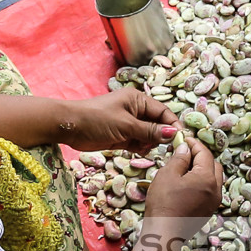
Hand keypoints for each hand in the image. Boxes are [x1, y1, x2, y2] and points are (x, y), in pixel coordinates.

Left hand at [59, 88, 179, 152]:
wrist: (70, 126)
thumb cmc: (97, 119)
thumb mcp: (126, 125)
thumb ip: (150, 131)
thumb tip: (174, 134)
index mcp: (137, 100)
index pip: (163, 112)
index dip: (173, 125)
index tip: (181, 140)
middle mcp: (135, 110)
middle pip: (158, 124)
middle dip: (161, 136)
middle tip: (163, 148)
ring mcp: (128, 123)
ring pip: (149, 135)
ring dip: (150, 143)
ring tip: (143, 147)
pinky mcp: (122, 136)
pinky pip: (139, 142)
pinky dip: (141, 147)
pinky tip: (136, 150)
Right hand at [142, 136, 222, 236]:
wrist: (165, 231)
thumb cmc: (164, 201)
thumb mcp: (168, 174)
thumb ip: (180, 158)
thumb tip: (186, 147)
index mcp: (207, 178)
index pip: (205, 154)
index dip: (194, 143)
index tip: (183, 138)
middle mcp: (216, 190)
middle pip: (214, 165)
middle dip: (201, 156)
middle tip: (184, 152)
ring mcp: (214, 202)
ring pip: (213, 179)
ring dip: (202, 169)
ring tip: (184, 167)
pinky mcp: (208, 211)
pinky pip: (209, 190)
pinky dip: (201, 182)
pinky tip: (186, 183)